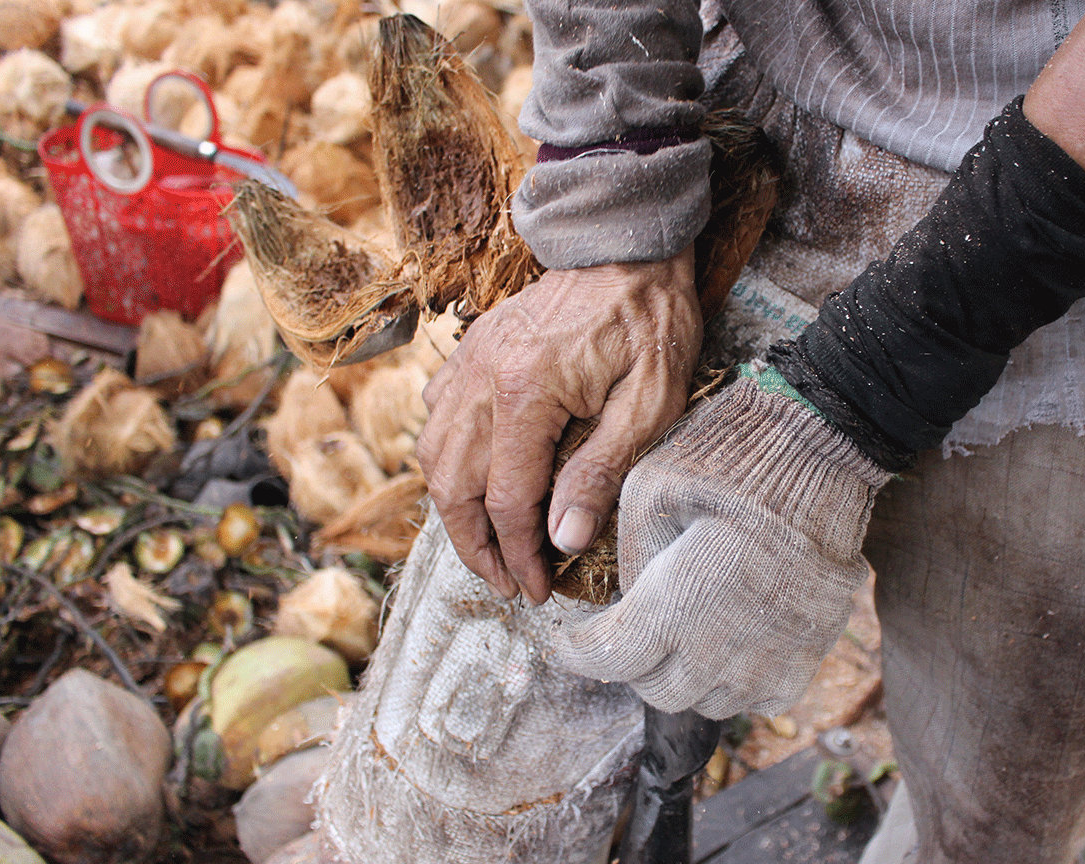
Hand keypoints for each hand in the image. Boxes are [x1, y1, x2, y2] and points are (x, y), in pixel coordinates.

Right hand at [417, 247, 701, 603]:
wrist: (627, 245)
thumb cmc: (651, 320)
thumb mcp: (650, 401)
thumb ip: (602, 470)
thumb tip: (563, 539)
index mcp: (526, 393)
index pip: (506, 500)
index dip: (519, 554)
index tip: (536, 589)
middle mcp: (482, 379)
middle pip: (452, 487)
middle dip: (476, 547)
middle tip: (507, 584)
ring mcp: (469, 362)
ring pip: (434, 455)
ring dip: (453, 511)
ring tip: (486, 547)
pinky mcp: (472, 351)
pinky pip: (437, 416)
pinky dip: (445, 458)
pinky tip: (470, 479)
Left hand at [556, 373, 890, 718]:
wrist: (819, 450)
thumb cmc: (728, 458)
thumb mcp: (647, 490)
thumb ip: (627, 558)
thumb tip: (623, 599)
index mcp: (675, 604)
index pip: (608, 660)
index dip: (576, 652)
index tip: (568, 641)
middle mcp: (722, 646)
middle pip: (656, 690)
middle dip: (632, 663)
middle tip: (629, 628)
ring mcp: (770, 656)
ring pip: (707, 701)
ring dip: (684, 676)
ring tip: (680, 634)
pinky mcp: (808, 653)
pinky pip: (760, 700)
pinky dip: (736, 684)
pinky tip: (728, 645)